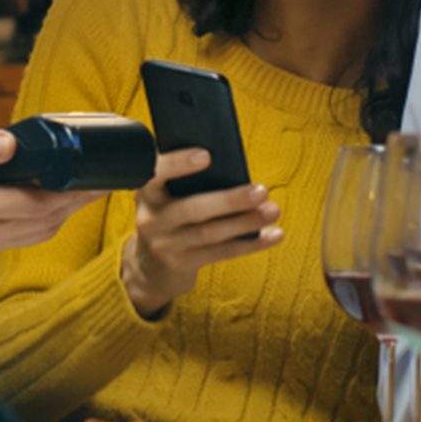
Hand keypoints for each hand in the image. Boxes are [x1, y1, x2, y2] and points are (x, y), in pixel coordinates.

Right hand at [0, 125, 99, 256]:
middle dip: (76, 204)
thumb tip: (10, 145)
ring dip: (63, 215)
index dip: (73, 195)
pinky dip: (42, 221)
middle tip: (102, 183)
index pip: (38, 205)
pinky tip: (52, 202)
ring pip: (35, 234)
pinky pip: (19, 237)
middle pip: (44, 223)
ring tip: (84, 191)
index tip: (98, 181)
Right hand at [120, 147, 282, 319]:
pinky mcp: (182, 265)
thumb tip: (230, 162)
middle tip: (261, 190)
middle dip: (230, 200)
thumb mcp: (164, 194)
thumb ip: (184, 179)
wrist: (151, 266)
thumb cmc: (170, 214)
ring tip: (272, 210)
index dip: (179, 163)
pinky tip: (272, 235)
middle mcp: (151, 218)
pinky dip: (250, 243)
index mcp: (147, 191)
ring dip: (246, 222)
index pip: (156, 173)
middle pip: (193, 209)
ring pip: (211, 233)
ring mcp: (166, 245)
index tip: (207, 155)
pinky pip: (221, 252)